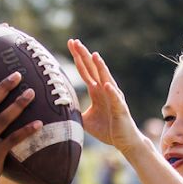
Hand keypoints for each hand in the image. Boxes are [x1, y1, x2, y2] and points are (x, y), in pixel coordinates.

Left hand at [67, 39, 143, 153]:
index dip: (78, 57)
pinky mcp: (120, 109)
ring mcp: (114, 98)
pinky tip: (106, 84)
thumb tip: (58, 112)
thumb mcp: (85, 120)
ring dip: (100, 67)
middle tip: (75, 41)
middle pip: (93, 69)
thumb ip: (74, 112)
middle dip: (85, 55)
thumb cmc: (107, 129)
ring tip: (94, 55)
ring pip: (106, 79)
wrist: (124, 141)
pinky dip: (111, 92)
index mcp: (96, 90)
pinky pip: (115, 99)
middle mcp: (105, 90)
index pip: (85, 70)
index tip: (70, 43)